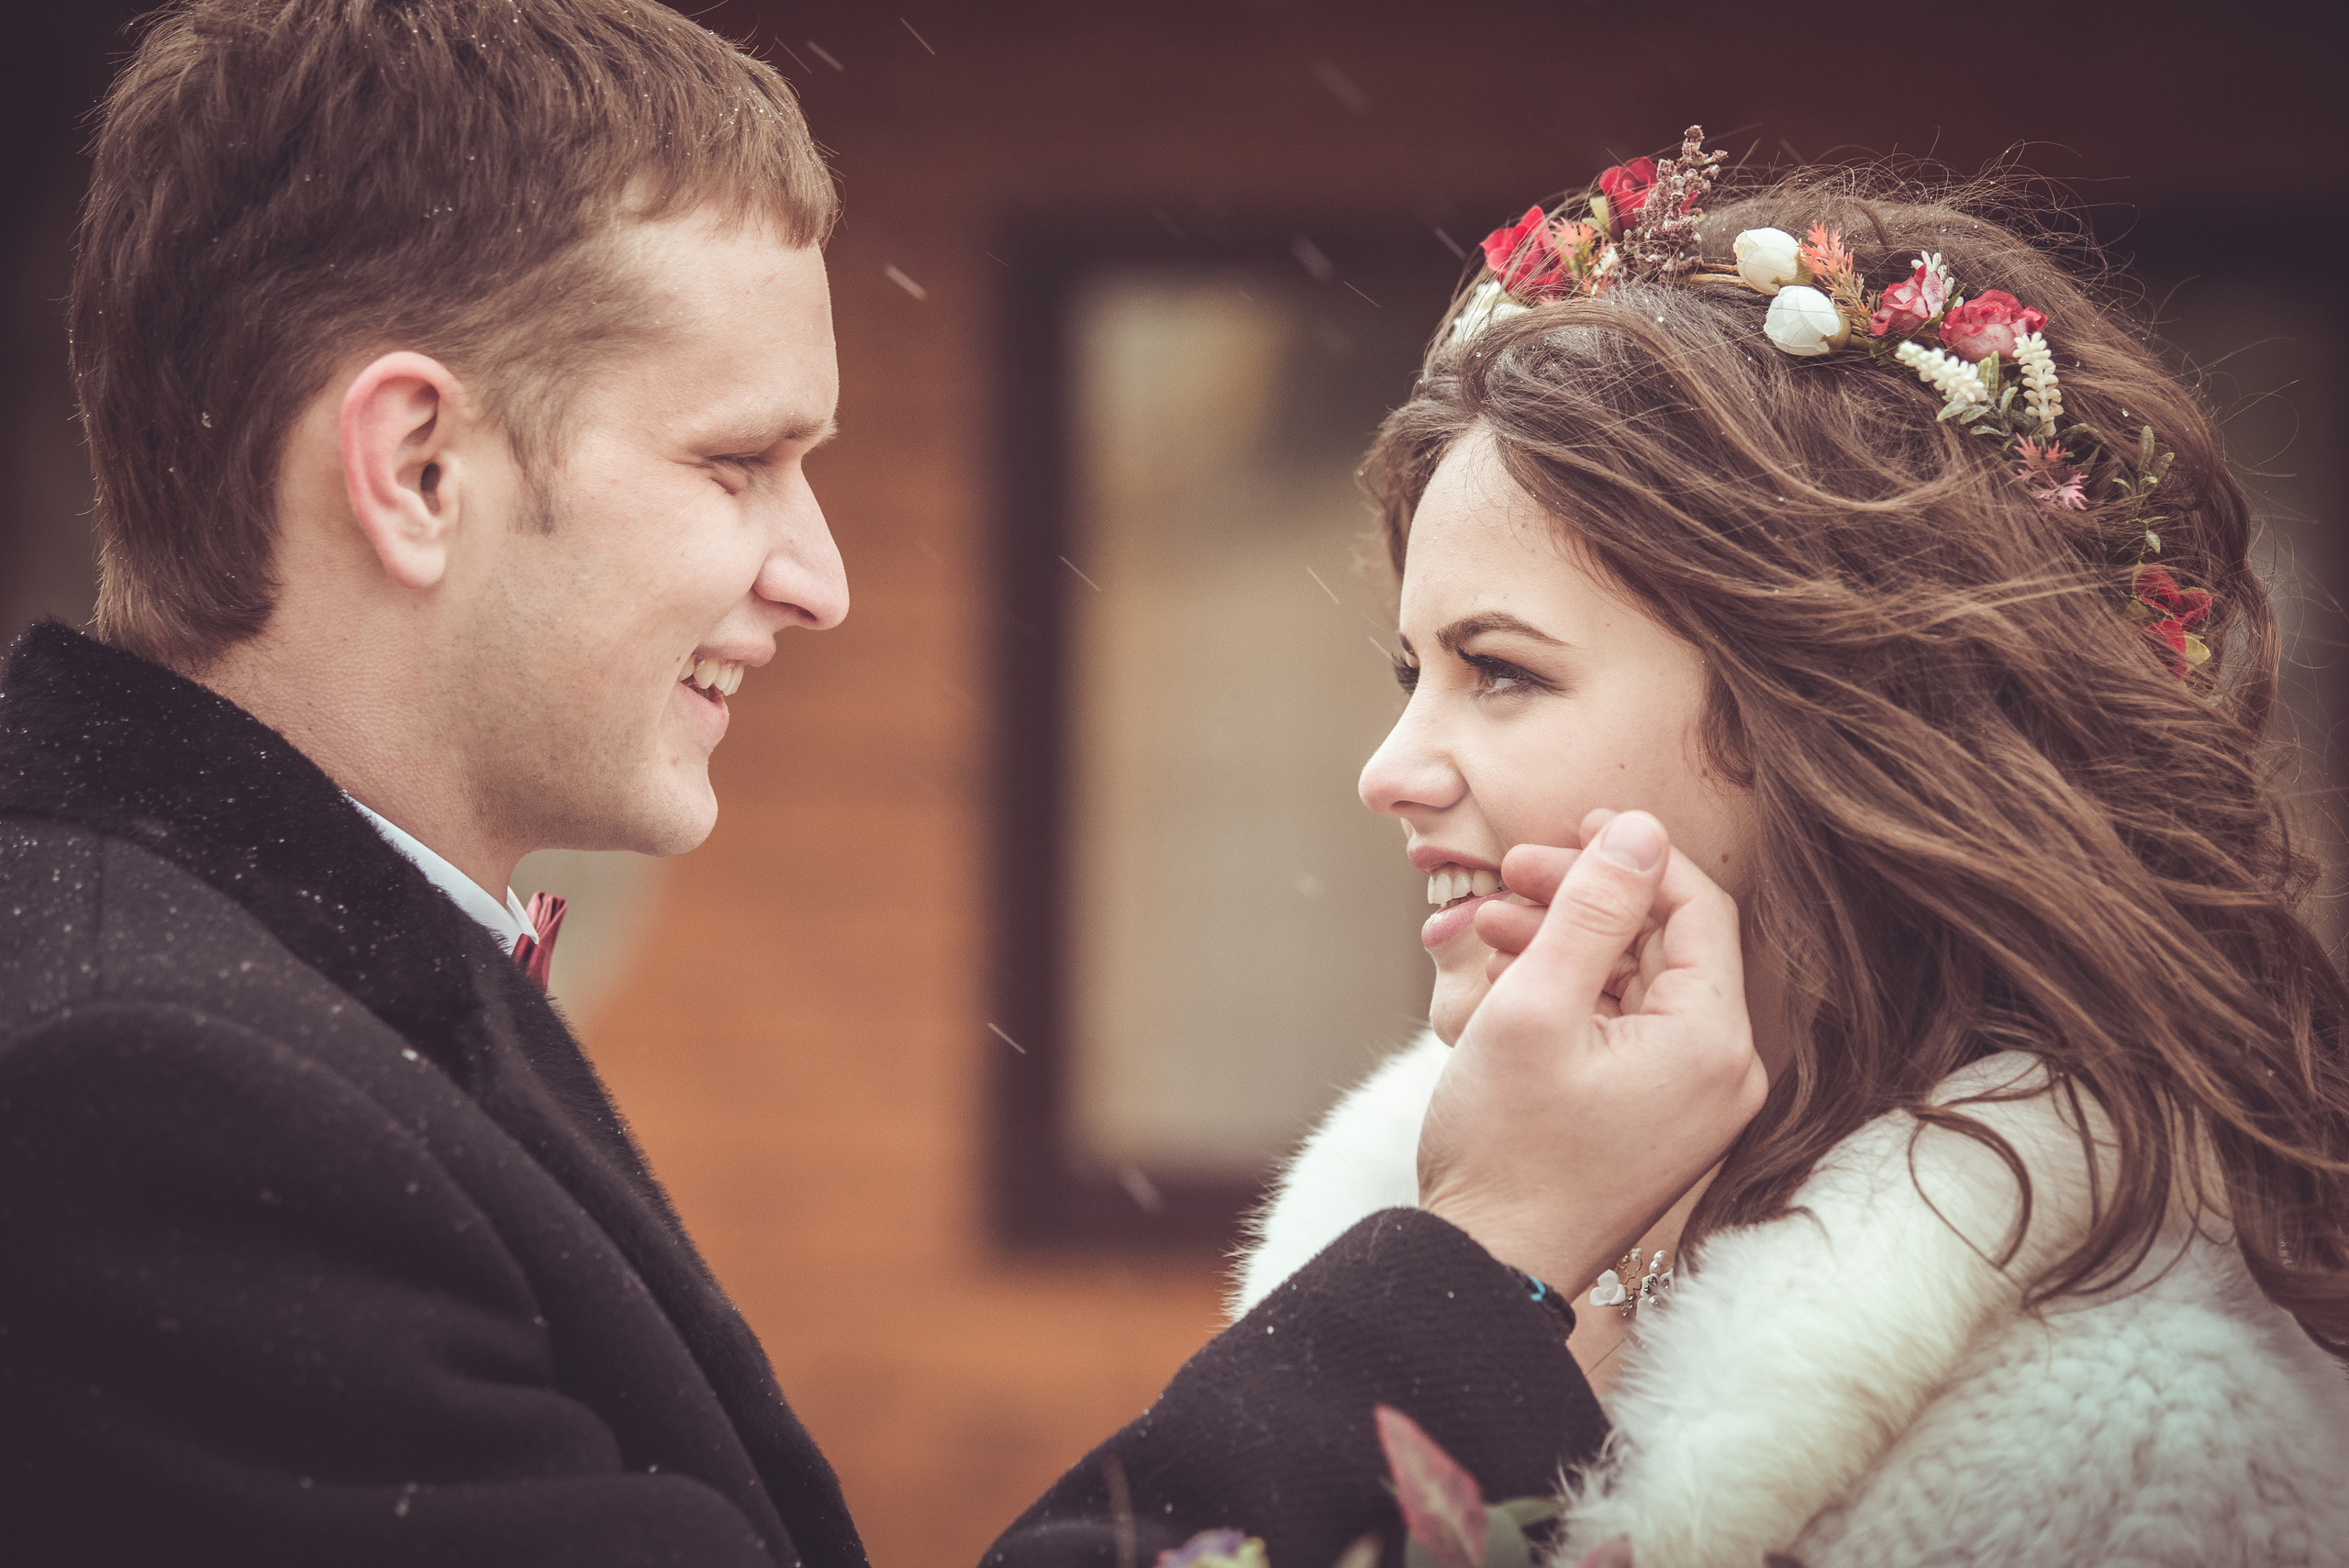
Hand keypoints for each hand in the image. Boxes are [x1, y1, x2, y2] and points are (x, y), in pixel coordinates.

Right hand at [1415, 809, 1766, 1295]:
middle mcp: (1724, 1071)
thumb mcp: (1537, 1006)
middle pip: (1667, 942)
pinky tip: (1509, 976)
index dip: (1632, 853)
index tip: (1568, 826)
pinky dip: (1575, 994)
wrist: (1491, 1264)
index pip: (1696, 906)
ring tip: (1489, 928)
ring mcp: (1696, 1100)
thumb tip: (1639, 830)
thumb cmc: (1506, 1147)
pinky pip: (1630, 1029)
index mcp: (1711, 1041)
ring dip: (1569, 943)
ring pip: (1641, 982)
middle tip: (1508, 879)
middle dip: (1585, 898)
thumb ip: (1592, 908)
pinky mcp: (1662, 1119)